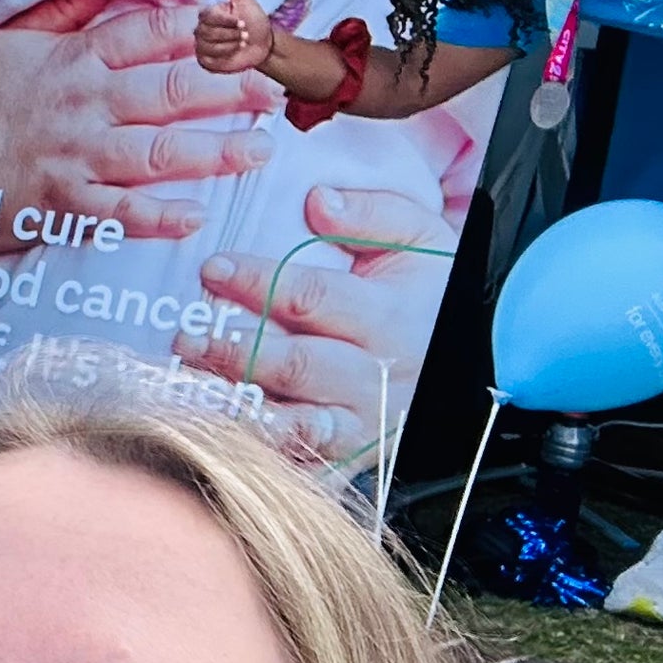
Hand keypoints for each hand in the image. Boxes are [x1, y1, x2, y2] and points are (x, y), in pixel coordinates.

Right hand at [0, 0, 276, 248]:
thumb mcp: (10, 39)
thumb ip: (67, 9)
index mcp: (75, 60)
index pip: (151, 34)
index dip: (205, 28)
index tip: (246, 26)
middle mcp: (85, 106)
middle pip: (172, 89)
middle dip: (233, 87)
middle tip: (277, 88)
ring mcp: (77, 158)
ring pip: (159, 152)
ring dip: (215, 151)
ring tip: (259, 149)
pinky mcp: (63, 206)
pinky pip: (119, 214)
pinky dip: (158, 218)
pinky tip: (196, 217)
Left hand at [172, 181, 459, 463]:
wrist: (477, 355)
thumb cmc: (431, 289)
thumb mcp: (421, 238)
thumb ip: (373, 213)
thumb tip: (318, 200)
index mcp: (389, 316)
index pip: (314, 298)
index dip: (258, 282)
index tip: (212, 267)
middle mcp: (376, 375)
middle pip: (297, 366)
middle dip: (235, 351)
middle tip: (185, 334)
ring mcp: (362, 422)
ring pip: (294, 424)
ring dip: (236, 408)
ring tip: (186, 386)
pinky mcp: (349, 456)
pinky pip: (299, 462)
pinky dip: (257, 453)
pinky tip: (214, 436)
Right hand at [192, 0, 282, 76]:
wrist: (264, 45)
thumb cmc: (255, 21)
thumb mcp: (245, 0)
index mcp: (209, 14)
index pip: (207, 17)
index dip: (225, 21)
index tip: (242, 22)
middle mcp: (202, 29)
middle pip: (207, 33)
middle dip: (230, 34)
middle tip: (245, 35)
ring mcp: (202, 46)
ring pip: (208, 46)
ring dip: (230, 45)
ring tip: (242, 43)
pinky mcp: (206, 61)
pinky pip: (209, 59)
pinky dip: (225, 56)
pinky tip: (235, 53)